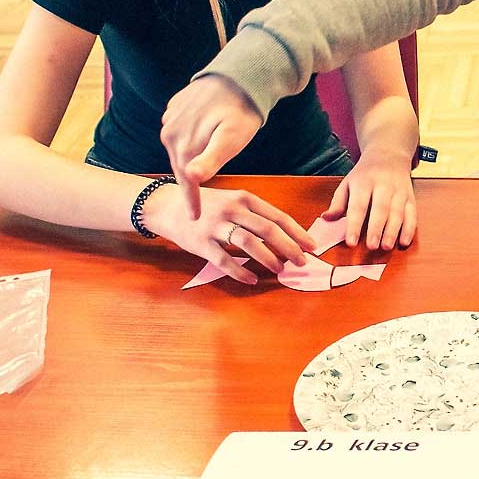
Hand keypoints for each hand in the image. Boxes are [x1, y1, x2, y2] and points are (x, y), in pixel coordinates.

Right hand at [141, 181, 312, 283]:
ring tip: (281, 270)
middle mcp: (232, 209)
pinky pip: (224, 260)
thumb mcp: (233, 201)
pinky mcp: (201, 242)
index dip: (297, 232)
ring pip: (249, 243)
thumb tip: (285, 236)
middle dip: (289, 247)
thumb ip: (255, 215)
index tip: (312, 246)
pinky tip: (252, 279)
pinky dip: (240, 271)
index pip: (278, 216)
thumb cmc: (207, 206)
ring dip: (268, 258)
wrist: (167, 206)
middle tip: (302, 262)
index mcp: (244, 198)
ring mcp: (216, 225)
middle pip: (268, 230)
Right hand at [160, 75, 261, 218]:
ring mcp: (170, 119)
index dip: (191, 200)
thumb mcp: (231, 139)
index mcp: (183, 144)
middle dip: (189, 183)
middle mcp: (170, 133)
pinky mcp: (174, 109)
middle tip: (198, 202)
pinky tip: (198, 147)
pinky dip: (187, 143)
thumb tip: (189, 177)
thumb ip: (210, 160)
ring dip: (188, 162)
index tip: (195, 219)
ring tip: (197, 177)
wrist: (240, 76)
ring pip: (179, 150)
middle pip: (180, 166)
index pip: (185, 181)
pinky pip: (178, 133)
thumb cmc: (241, 111)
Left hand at [325, 148, 415, 249]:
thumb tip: (326, 219)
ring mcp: (399, 191)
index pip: (358, 206)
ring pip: (398, 212)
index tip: (351, 242)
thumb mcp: (347, 183)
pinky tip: (404, 242)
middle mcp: (383, 186)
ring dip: (393, 231)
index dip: (355, 225)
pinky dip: (410, 229)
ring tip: (386, 246)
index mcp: (363, 182)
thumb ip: (338, 203)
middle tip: (371, 247)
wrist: (389, 155)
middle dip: (376, 229)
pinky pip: (412, 214)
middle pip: (381, 209)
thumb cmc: (365, 174)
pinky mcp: (410, 197)